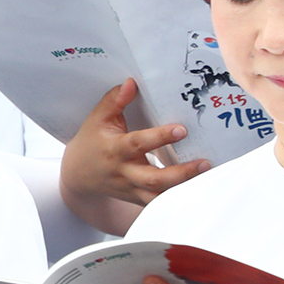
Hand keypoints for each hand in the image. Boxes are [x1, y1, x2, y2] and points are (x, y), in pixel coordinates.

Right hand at [59, 79, 210, 230]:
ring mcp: (131, 188)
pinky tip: (197, 186)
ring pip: (159, 195)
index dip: (159, 137)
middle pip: (153, 178)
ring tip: (205, 173)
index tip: (181, 130)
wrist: (78, 175)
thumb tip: (132, 83)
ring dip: (183, 186)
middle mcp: (124, 172)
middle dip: (180, 172)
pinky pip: (159, 201)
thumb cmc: (91, 142)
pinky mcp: (137, 198)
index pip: (138, 144)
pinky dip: (177, 196)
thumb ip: (114, 100)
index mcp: (114, 150)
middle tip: (204, 162)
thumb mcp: (97, 119)